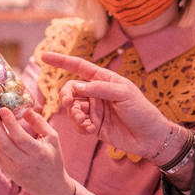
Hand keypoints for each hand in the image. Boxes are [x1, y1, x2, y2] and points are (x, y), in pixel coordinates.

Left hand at [0, 106, 75, 194]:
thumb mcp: (52, 139)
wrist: (50, 187)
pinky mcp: (7, 170)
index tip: (3, 108)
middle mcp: (24, 163)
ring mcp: (13, 168)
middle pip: (4, 143)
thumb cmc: (53, 159)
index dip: (10, 123)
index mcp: (38, 154)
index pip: (21, 138)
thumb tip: (25, 108)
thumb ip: (39, 123)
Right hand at [39, 51, 176, 161]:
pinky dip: (80, 127)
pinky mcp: (93, 126)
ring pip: (72, 109)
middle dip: (66, 96)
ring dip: (75, 116)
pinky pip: (78, 124)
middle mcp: (96, 93)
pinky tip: (92, 131)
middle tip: (69, 104)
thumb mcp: (124, 94)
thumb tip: (77, 87)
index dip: (61, 61)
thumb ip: (99, 88)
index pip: (79, 67)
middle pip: (70, 90)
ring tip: (88, 123)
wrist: (150, 138)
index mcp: (104, 79)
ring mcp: (94, 110)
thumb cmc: (142, 111)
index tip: (44, 56)